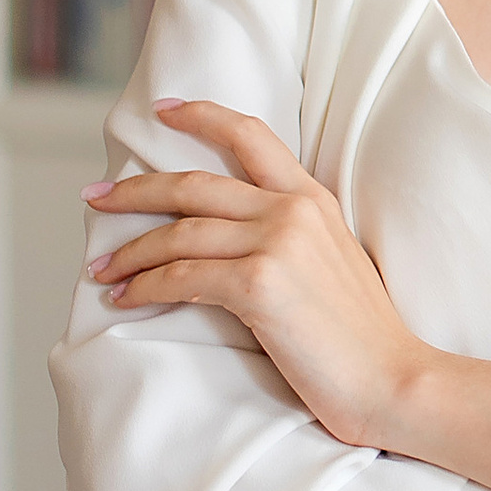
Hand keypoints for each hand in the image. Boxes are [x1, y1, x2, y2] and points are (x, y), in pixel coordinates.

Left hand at [83, 99, 426, 454]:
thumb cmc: (363, 340)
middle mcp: (293, 210)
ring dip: (130, 251)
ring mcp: (277, 244)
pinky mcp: (259, 285)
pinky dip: (144, 287)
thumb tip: (234, 239)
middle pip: (194, 184)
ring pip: (179, 232)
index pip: (251, 135)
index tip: (164, 110)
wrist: (395, 380)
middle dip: (135, 190)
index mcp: (313, 200)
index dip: (202, 116)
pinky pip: (180, 276)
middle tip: (95, 198)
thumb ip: (293, 238)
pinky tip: (125, 298)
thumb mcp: (334, 265)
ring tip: (101, 268)